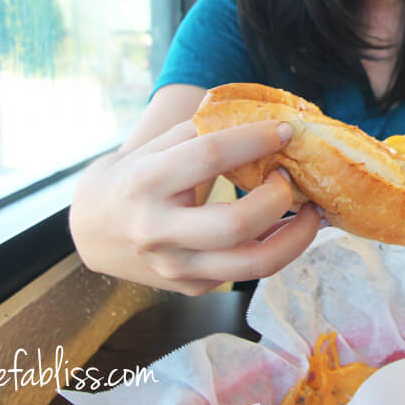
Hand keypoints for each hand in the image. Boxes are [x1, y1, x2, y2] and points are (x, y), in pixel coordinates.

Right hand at [69, 119, 320, 294]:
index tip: (285, 130)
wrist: (92, 231)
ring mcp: (175, 267)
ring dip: (296, 236)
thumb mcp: (155, 147)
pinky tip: (287, 227)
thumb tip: (263, 116)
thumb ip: (202, 132)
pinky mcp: (191, 288)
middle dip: (278, 197)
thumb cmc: (134, 177)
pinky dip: (277, 248)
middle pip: (236, 223)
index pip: (210, 155)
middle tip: (290, 177)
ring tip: (312, 212)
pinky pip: (247, 272)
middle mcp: (158, 231)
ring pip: (252, 264)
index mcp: (146, 182)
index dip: (255, 139)